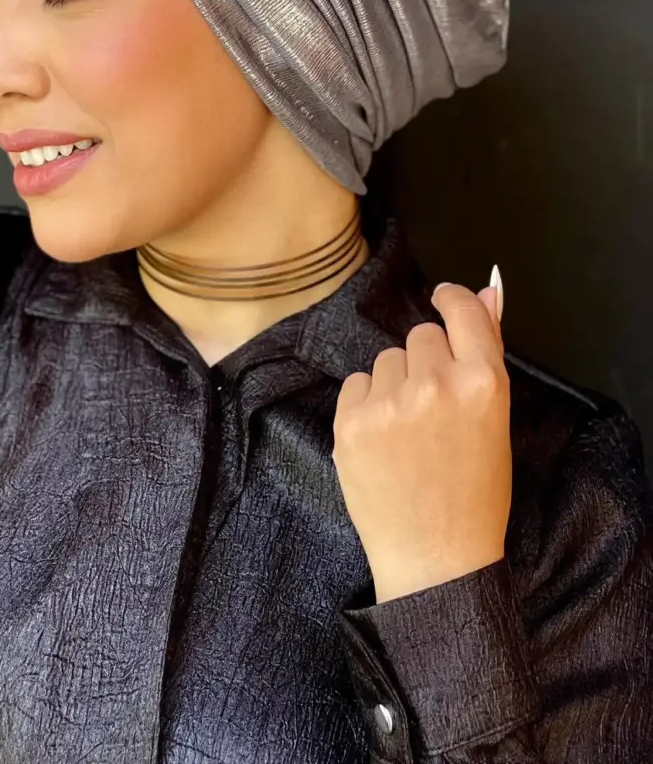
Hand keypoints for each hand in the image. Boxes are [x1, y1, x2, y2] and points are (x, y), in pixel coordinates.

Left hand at [332, 271, 510, 603]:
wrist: (435, 557)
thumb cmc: (474, 495)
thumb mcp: (495, 422)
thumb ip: (486, 351)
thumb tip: (486, 290)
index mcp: (483, 384)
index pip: (464, 312)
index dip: (453, 299)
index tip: (443, 298)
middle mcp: (436, 385)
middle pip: (421, 336)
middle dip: (426, 362)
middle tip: (434, 409)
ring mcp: (390, 403)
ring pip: (386, 360)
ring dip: (394, 383)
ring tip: (408, 434)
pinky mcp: (351, 421)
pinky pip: (357, 384)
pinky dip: (366, 404)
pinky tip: (383, 441)